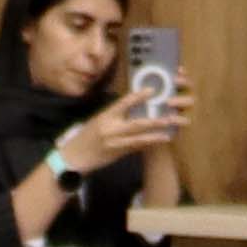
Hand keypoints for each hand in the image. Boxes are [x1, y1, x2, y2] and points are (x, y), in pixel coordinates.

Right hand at [57, 101, 188, 176]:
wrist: (75, 156)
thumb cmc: (87, 135)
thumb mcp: (98, 119)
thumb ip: (115, 113)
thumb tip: (133, 104)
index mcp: (106, 116)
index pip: (124, 103)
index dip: (139, 96)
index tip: (152, 90)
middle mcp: (111, 129)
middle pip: (137, 124)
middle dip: (155, 121)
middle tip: (170, 116)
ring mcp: (116, 143)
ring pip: (140, 139)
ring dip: (156, 135)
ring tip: (169, 132)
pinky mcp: (118, 154)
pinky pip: (136, 148)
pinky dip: (148, 144)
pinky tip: (160, 141)